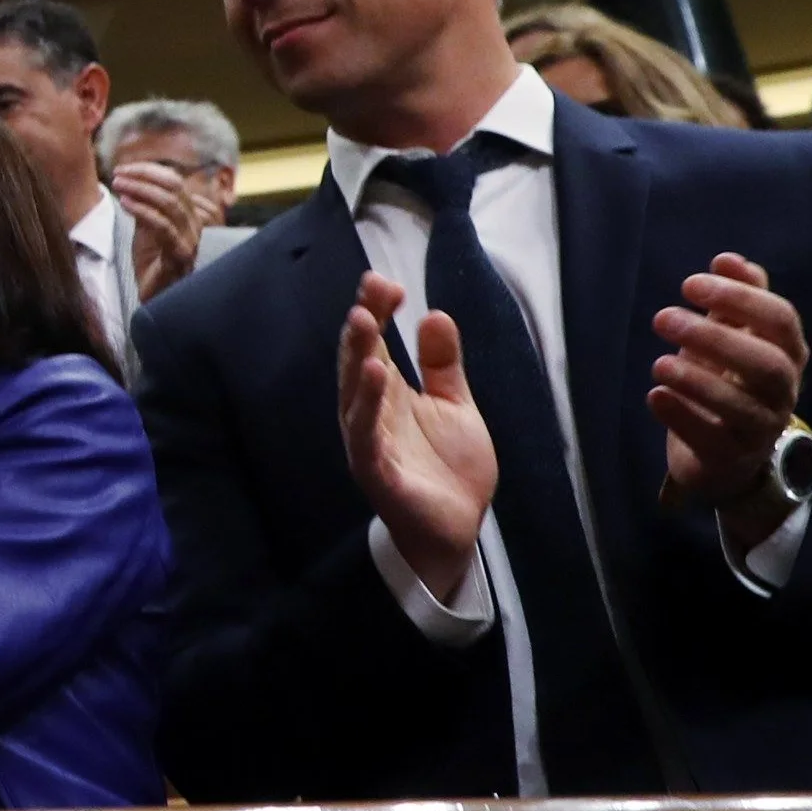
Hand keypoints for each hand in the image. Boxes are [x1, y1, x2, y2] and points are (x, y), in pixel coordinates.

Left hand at [112, 161, 213, 302]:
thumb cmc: (151, 261)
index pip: (174, 181)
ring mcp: (190, 240)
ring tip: (117, 185)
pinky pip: (163, 227)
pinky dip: (143, 211)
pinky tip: (125, 203)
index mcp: (189, 214)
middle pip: (175, 187)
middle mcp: (194, 224)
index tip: (123, 168)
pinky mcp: (180, 255)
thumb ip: (144, 204)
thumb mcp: (146, 227)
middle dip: (144, 176)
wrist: (155, 295)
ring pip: (170, 204)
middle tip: (117, 174)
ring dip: (140, 190)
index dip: (149, 170)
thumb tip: (130, 178)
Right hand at [338, 270, 495, 602]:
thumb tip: (436, 314)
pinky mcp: (377, 470)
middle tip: (372, 290)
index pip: (375, 344)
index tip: (384, 282)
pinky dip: (367, 405)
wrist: (456, 528)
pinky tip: (376, 375)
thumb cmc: (448, 468)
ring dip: (358, 356)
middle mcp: (370, 411)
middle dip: (363, 325)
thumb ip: (443, 365)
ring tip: (366, 321)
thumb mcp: (454, 406)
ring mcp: (369, 440)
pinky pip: (366, 434)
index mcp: (387, 393)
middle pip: (359, 360)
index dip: (376, 311)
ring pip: (355, 393)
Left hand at [651, 254, 808, 542]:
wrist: (721, 454)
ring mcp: (761, 429)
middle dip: (715, 337)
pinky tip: (655, 396)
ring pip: (743, 406)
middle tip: (662, 317)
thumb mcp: (731, 337)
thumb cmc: (726, 381)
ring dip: (697, 380)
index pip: (781, 321)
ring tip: (660, 362)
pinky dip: (682, 416)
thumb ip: (735, 301)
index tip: (689, 283)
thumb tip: (730, 259)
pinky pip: (712, 440)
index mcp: (786, 354)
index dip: (740, 298)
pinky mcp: (731, 458)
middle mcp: (782, 392)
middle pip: (767, 364)